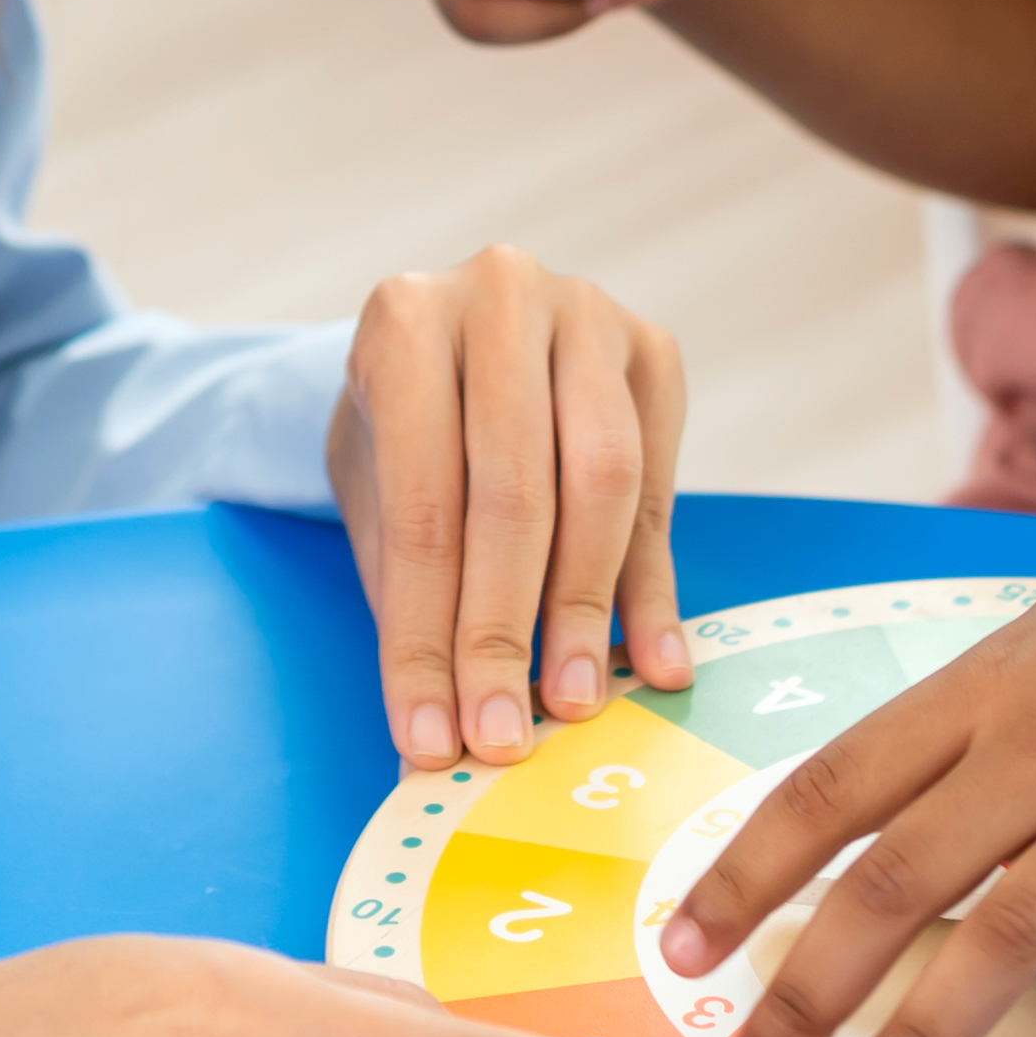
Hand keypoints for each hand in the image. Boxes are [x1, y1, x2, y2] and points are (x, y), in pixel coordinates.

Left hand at [327, 245, 694, 769]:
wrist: (455, 335)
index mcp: (404, 320)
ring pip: (602, 481)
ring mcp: (586, 313)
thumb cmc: (404, 427)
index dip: (426, 633)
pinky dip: (655, 584)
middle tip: (504, 732)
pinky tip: (658, 661)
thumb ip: (406, 593)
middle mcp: (499, 295)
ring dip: (587, 608)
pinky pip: (661, 484)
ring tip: (576, 701)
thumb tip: (434, 741)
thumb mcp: (375, 490)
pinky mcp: (653, 349)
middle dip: (505, 630)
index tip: (431, 737)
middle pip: (515, 492)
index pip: (422, 504)